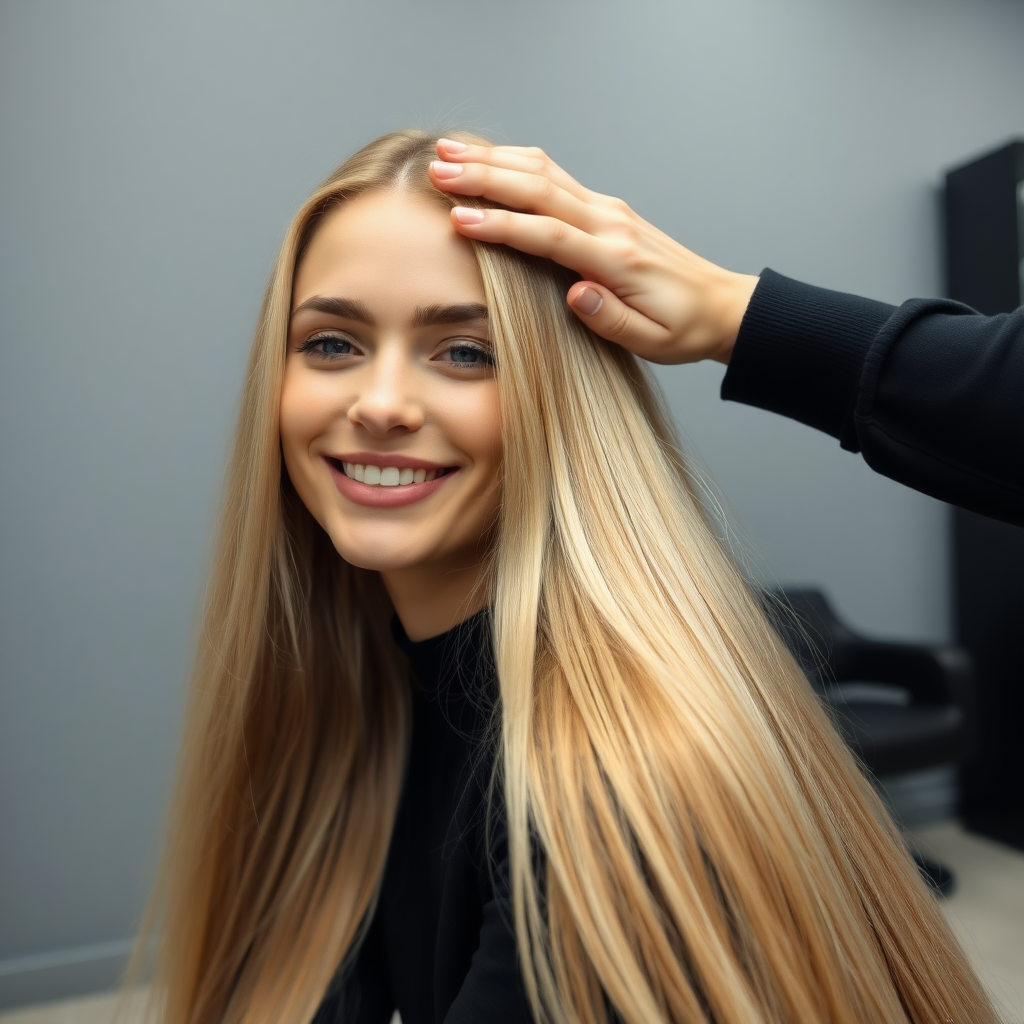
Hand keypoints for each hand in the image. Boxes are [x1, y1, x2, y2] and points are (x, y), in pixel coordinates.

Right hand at [427, 139, 757, 365]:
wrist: (720, 305)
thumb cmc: (682, 328)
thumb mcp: (651, 341)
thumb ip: (611, 320)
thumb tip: (575, 295)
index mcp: (616, 260)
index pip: (550, 236)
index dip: (502, 226)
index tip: (459, 220)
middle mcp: (610, 224)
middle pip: (539, 189)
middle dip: (485, 177)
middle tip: (438, 171)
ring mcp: (608, 210)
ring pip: (544, 172)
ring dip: (494, 159)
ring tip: (448, 153)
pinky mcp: (604, 208)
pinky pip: (554, 176)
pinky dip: (516, 162)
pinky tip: (488, 158)